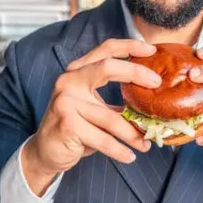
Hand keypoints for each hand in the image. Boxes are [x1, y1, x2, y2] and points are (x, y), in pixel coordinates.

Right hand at [22, 39, 159, 195]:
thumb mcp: (93, 106)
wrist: (45, 151)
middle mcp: (69, 81)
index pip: (105, 49)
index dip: (129, 46)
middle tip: (157, 84)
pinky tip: (129, 156)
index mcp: (77, 71)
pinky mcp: (67, 125)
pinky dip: (119, 150)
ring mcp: (66, 102)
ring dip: (132, 133)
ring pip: (111, 117)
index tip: (151, 51)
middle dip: (136, 73)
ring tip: (146, 143)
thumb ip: (116, 97)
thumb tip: (152, 99)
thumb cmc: (75, 126)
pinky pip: (103, 139)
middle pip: (107, 68)